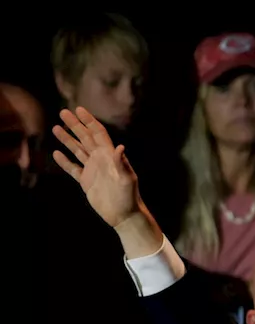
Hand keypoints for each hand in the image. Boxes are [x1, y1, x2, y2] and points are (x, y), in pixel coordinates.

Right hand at [51, 107, 142, 227]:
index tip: (79, 109)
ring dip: (67, 139)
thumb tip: (120, 147)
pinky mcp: (86, 182)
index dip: (89, 121)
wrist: (124, 215)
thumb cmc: (129, 197)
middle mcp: (101, 160)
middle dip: (75, 125)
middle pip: (85, 138)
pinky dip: (64, 161)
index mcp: (110, 156)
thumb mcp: (127, 179)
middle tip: (63, 112)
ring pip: (77, 150)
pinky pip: (73, 168)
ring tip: (56, 127)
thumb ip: (122, 163)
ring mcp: (93, 170)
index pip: (98, 133)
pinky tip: (56, 153)